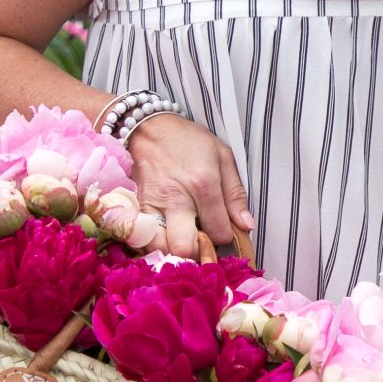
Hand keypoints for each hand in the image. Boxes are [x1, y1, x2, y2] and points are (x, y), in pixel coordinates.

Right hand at [129, 116, 256, 261]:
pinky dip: (155, 245)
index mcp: (203, 184)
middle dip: (197, 254)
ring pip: (160, 248)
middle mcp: (177, 198)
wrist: (149, 127)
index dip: (225, 238)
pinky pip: (143, 239)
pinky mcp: (136, 208)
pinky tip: (166, 239)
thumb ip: (235, 194)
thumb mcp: (222, 157)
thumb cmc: (189, 141)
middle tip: (203, 246)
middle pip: (185, 247)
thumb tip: (246, 226)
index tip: (224, 231)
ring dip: (173, 252)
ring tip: (184, 243)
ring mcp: (153, 204)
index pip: (219, 232)